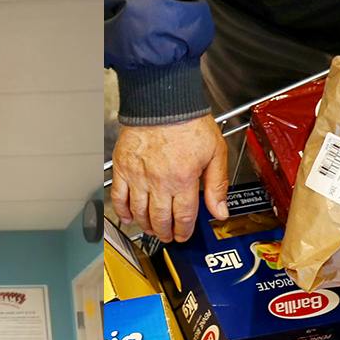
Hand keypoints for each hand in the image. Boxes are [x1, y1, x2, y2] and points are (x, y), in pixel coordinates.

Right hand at [109, 115, 228, 241]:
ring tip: (152, 228)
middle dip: (165, 233)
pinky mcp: (122, 168)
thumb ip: (217, 185)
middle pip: (160, 220)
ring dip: (146, 225)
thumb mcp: (216, 152)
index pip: (184, 217)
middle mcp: (159, 182)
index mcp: (183, 179)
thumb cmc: (189, 123)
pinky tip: (128, 217)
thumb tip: (220, 211)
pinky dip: (122, 211)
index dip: (184, 231)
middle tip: (168, 236)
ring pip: (139, 213)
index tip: (183, 234)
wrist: (163, 103)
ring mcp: (138, 177)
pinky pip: (119, 197)